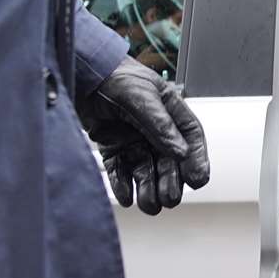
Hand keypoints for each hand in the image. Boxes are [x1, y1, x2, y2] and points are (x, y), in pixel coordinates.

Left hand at [79, 56, 209, 214]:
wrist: (80, 74)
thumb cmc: (114, 75)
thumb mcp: (141, 97)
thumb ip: (160, 125)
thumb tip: (179, 151)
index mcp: (171, 111)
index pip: (191, 139)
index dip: (197, 160)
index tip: (198, 180)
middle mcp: (155, 128)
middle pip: (169, 161)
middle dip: (170, 181)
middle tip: (169, 198)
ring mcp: (134, 139)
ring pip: (146, 170)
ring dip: (148, 188)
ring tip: (148, 204)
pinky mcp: (113, 147)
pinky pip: (121, 170)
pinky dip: (123, 185)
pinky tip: (127, 197)